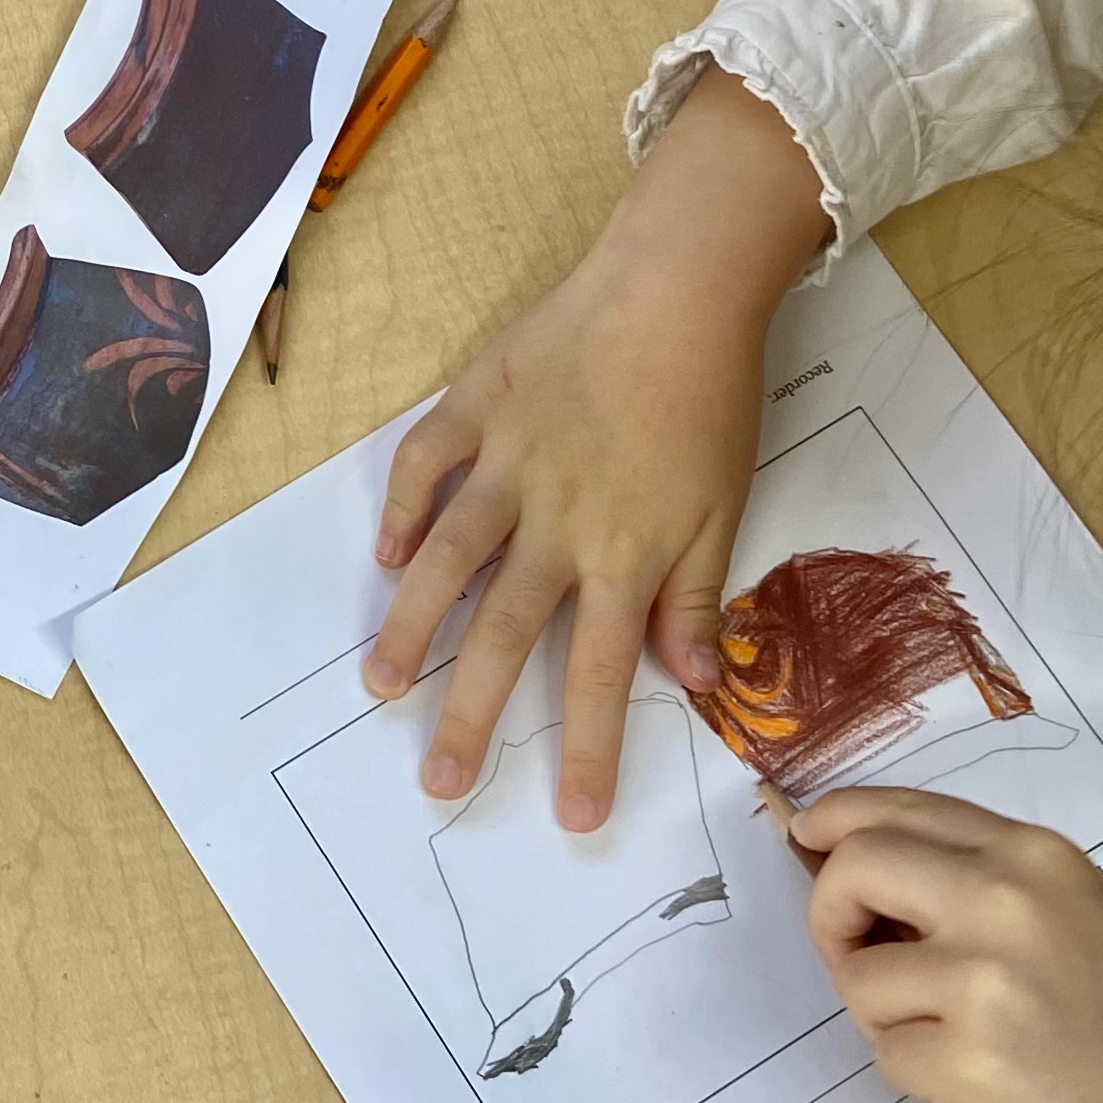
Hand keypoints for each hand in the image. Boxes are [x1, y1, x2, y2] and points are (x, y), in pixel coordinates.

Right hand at [362, 73, 831, 826]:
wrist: (676, 284)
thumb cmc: (711, 397)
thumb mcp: (723, 506)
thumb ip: (694, 596)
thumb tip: (689, 684)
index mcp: (621, 552)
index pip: (597, 674)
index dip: (583, 750)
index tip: (570, 817)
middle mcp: (552, 521)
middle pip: (502, 636)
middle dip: (468, 717)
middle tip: (438, 782)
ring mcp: (504, 463)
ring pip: (443, 561)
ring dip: (409, 629)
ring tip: (379, 686)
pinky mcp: (475, 406)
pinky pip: (423, 465)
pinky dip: (399, 510)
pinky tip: (383, 555)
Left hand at [795, 788, 1102, 1102]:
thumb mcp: (1080, 916)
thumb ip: (984, 883)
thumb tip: (865, 872)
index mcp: (1035, 855)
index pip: (899, 808)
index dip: (836, 822)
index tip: (810, 841)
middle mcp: (1006, 899)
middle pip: (854, 865)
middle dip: (831, 909)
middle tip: (856, 954)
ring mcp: (985, 979)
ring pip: (858, 975)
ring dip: (884, 1013)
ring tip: (956, 1039)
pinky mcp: (970, 1060)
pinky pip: (886, 1053)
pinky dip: (917, 1071)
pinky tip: (982, 1083)